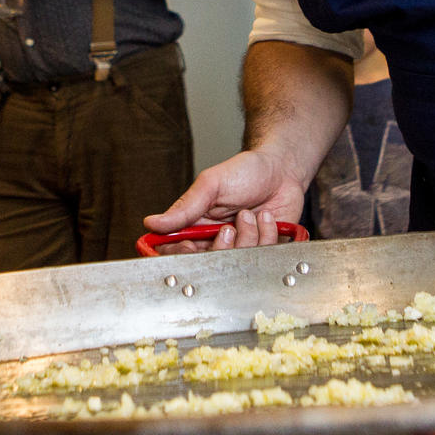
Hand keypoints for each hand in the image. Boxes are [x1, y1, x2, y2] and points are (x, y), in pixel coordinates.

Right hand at [143, 150, 307, 250]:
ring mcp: (241, 248)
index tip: (191, 246)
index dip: (182, 255)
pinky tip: (268, 218)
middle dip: (222, 246)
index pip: (177, 253)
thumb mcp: (212, 184)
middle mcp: (217, 241)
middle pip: (210, 265)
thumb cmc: (246, 171)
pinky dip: (267, 234)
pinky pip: (264, 256)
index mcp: (197, 227)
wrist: (282, 169)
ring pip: (239, 262)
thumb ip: (185, 207)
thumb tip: (152, 222)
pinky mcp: (264, 250)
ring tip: (251, 214)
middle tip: (229, 226)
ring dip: (248, 235)